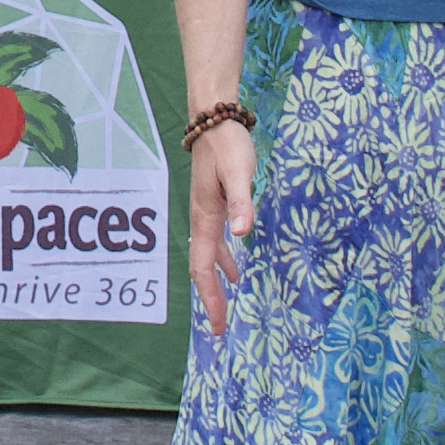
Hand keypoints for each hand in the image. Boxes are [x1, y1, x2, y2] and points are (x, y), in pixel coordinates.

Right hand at [186, 117, 256, 318]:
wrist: (213, 119)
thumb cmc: (228, 146)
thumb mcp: (239, 174)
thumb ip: (241, 204)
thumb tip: (241, 235)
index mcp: (206, 217)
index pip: (203, 267)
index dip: (210, 296)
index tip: (217, 323)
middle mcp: (202, 219)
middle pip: (203, 267)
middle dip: (211, 296)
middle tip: (219, 325)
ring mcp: (207, 212)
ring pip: (208, 255)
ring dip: (216, 279)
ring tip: (227, 301)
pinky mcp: (215, 203)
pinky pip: (215, 241)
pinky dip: (223, 258)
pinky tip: (235, 264)